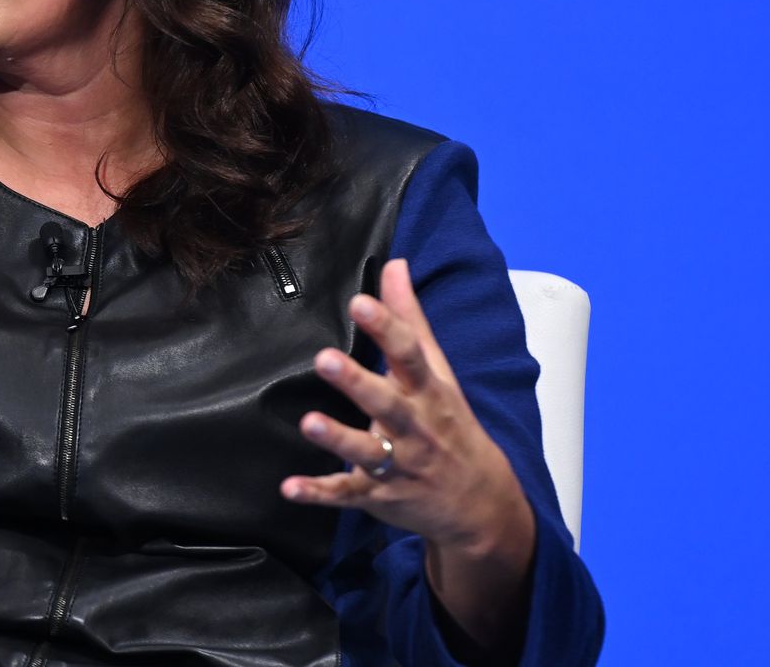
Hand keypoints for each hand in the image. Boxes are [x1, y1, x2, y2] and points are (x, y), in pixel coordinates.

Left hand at [280, 258, 531, 558]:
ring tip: (309, 422)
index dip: (386, 328)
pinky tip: (289, 488)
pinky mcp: (377, 496)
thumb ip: (410, 320)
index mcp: (428, 393)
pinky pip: (346, 495)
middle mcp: (414, 428)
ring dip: (338, 439)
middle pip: (387, 404)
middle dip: (358, 383)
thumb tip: (394, 265)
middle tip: (325, 359)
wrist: (479, 502)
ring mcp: (397, 466)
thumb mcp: (438, 372)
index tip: (360, 302)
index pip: (410, 355)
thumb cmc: (450, 424)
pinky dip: (318, 493)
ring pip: (367, 452)